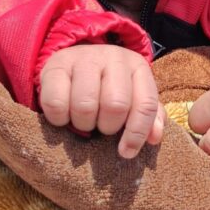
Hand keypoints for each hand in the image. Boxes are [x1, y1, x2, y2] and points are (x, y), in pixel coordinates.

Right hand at [39, 45, 164, 157]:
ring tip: (82, 120)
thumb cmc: (107, 87)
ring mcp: (83, 58)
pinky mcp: (55, 65)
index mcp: (137, 66)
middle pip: (116, 105)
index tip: (126, 152)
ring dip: (82, 124)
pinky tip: (63, 115)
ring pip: (85, 105)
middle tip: (100, 126)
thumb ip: (148, 117)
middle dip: (107, 126)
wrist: (73, 62)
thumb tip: (155, 138)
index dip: (137, 133)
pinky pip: (56, 103)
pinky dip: (59, 119)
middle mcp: (113, 57)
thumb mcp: (132, 96)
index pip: (146, 104)